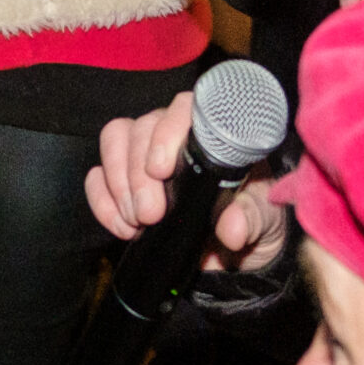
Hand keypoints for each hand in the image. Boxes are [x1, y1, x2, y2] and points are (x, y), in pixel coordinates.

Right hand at [84, 92, 288, 271]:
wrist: (237, 256)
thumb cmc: (255, 222)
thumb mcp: (266, 221)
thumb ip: (252, 218)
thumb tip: (233, 227)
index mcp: (212, 135)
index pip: (184, 108)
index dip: (167, 132)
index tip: (161, 170)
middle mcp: (175, 136)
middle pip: (142, 128)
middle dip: (138, 174)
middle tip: (150, 214)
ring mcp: (144, 155)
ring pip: (115, 140)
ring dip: (118, 183)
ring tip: (136, 221)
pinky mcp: (121, 181)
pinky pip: (97, 177)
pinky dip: (102, 201)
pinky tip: (122, 227)